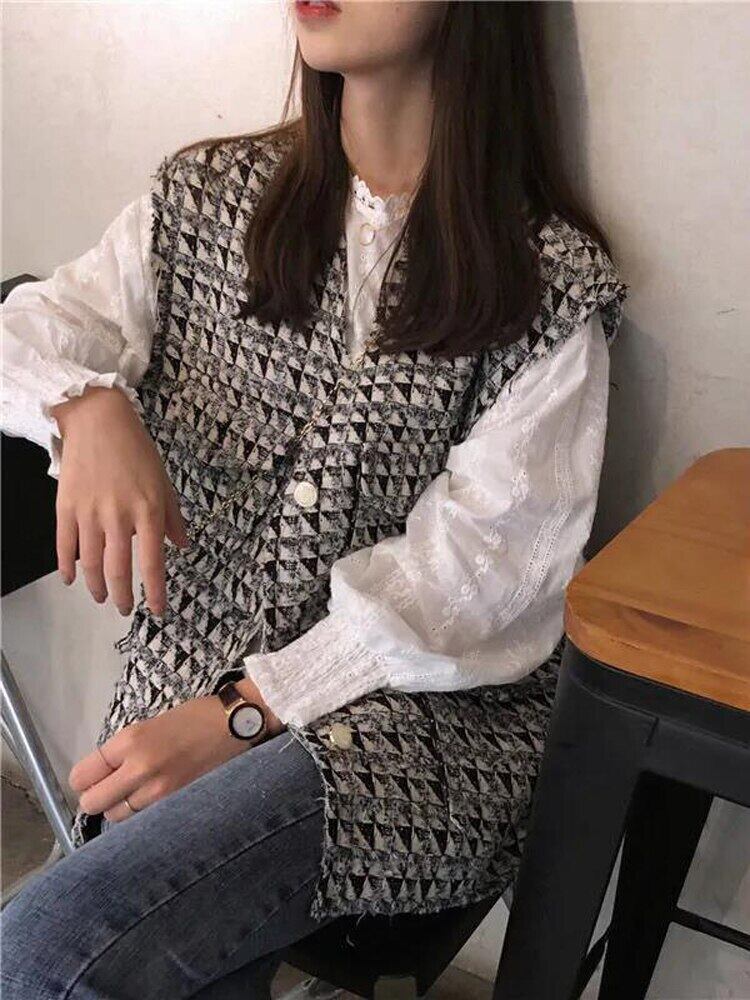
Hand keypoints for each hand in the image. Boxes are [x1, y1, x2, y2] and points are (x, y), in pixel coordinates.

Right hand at [52, 384, 189, 615]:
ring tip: (101, 598)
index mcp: (148, 511)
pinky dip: (68, 566)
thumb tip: (182, 546)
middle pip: (118, 570)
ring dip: (96, 587)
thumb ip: (172, 517)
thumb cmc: (137, 450)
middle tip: (125, 609)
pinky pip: (65, 544)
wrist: (98, 420)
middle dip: (122, 597)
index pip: (152, 562)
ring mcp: (90, 513)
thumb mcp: (164, 482)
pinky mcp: (66, 506)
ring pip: (91, 563)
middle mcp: (119, 517)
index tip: (157, 610)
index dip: (154, 591)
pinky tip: (72, 579)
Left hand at [68, 677, 283, 823]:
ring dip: (122, 807)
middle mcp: (140, 768)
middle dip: (97, 798)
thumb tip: (98, 777)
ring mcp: (159, 790)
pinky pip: (144, 820)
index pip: (82, 776)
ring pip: (117, 816)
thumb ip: (121, 752)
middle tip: (111, 789)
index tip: (92, 778)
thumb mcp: (148, 725)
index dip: (84, 779)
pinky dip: (144, 814)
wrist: (234, 724)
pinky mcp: (177, 804)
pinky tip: (155, 800)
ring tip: (139, 792)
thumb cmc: (192, 719)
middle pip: (93, 803)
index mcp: (129, 741)